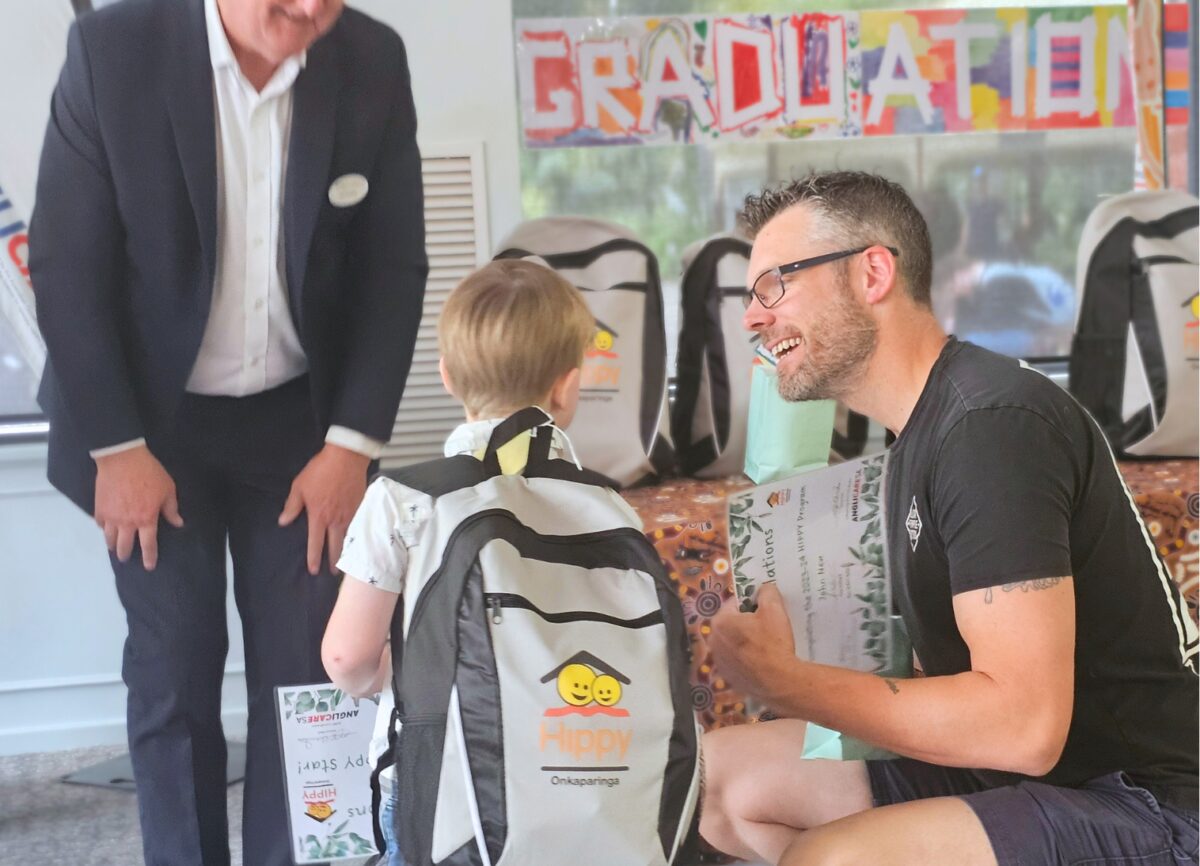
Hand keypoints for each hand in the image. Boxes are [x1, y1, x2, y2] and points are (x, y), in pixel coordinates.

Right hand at [94, 444, 182, 570]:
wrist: (122, 458)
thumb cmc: (149, 473)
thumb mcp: (167, 489)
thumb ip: (171, 509)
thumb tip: (178, 523)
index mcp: (146, 519)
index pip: (148, 545)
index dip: (149, 557)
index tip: (149, 566)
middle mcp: (127, 522)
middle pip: (124, 546)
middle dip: (125, 555)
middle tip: (126, 558)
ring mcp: (111, 517)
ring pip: (109, 538)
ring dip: (112, 544)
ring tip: (114, 547)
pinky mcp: (99, 508)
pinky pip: (100, 524)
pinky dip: (103, 528)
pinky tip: (105, 528)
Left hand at [278, 444, 369, 574]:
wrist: (346, 458)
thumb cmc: (320, 471)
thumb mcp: (299, 487)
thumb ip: (292, 506)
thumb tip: (283, 522)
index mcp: (319, 517)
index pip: (315, 543)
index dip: (314, 558)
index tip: (313, 570)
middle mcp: (336, 520)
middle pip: (336, 546)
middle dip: (334, 561)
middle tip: (334, 572)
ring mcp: (351, 515)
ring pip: (349, 538)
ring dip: (347, 551)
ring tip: (346, 561)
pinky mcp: (361, 507)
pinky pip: (358, 526)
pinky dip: (356, 536)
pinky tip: (357, 540)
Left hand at [709, 583, 796, 701]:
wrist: (779, 681)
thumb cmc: (774, 643)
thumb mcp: (774, 609)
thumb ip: (767, 592)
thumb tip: (763, 588)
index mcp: (720, 621)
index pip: (735, 603)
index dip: (751, 604)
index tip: (764, 610)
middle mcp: (713, 640)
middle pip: (731, 623)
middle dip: (745, 623)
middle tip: (766, 627)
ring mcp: (719, 661)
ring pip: (732, 643)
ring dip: (744, 641)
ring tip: (765, 646)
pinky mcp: (727, 677)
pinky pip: (735, 661)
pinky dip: (744, 659)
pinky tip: (760, 662)